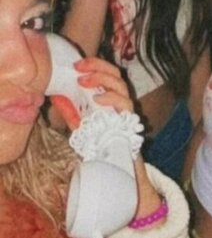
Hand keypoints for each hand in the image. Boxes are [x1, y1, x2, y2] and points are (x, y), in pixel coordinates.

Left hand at [54, 58, 159, 216]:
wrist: (118, 171)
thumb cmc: (101, 147)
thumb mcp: (81, 126)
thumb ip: (71, 111)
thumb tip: (55, 96)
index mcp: (109, 98)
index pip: (107, 73)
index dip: (95, 65)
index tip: (77, 65)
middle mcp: (120, 102)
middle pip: (116, 74)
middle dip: (98, 67)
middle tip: (80, 69)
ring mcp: (127, 112)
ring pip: (122, 86)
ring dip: (103, 80)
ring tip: (86, 83)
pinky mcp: (130, 123)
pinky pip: (125, 105)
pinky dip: (113, 99)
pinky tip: (100, 100)